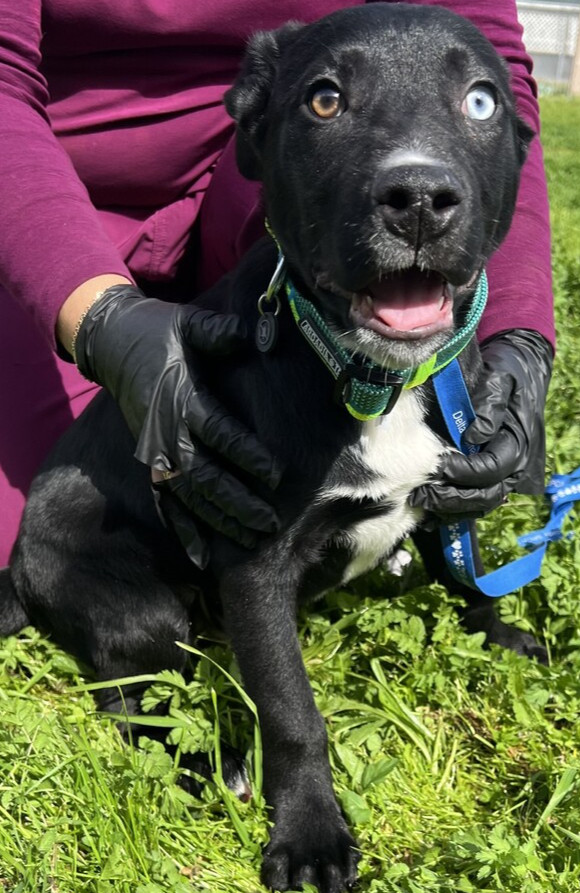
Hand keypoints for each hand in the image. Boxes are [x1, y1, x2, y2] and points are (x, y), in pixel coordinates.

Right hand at [74, 284, 280, 566]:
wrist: (113, 343)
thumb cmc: (159, 332)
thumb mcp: (188, 324)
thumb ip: (219, 334)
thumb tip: (253, 335)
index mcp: (179, 397)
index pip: (216, 432)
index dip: (245, 454)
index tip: (274, 474)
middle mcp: (166, 432)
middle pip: (203, 476)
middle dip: (237, 502)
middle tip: (270, 522)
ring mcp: (155, 451)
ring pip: (187, 496)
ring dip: (218, 521)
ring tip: (250, 542)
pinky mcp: (150, 460)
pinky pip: (165, 502)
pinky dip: (183, 531)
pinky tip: (202, 559)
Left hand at [410, 329, 552, 522]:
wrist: (514, 374)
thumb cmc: (504, 375)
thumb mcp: (500, 380)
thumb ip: (489, 404)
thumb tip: (475, 434)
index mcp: (516, 445)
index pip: (491, 469)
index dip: (464, 471)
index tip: (438, 466)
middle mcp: (512, 468)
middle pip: (484, 495)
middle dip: (451, 498)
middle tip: (420, 493)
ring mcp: (500, 477)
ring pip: (477, 505)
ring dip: (448, 508)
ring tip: (417, 499)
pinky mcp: (486, 480)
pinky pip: (470, 505)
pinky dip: (449, 510)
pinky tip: (424, 507)